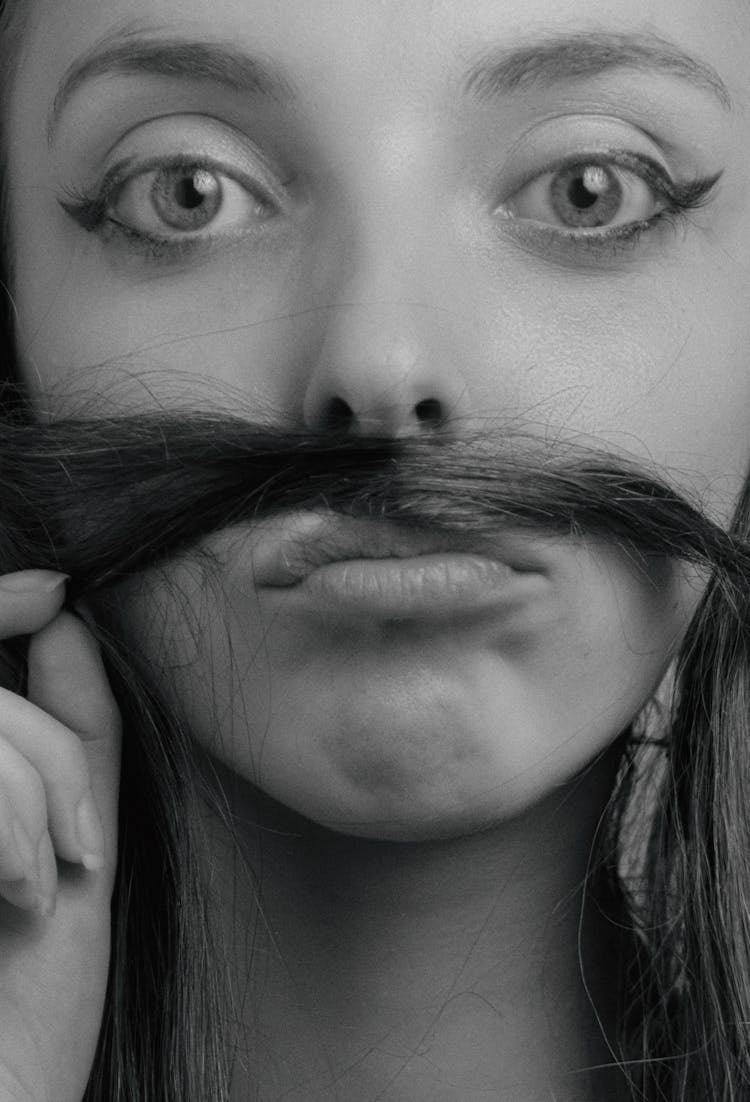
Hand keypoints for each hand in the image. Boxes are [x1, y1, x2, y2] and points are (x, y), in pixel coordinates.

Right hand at [0, 571, 120, 1101]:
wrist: (4, 1097)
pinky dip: (15, 819)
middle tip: (72, 848)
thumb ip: (70, 727)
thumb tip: (59, 610)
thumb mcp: (70, 843)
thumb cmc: (29, 996)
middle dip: (47, 753)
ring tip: (36, 886)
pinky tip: (18, 894)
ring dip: (34, 794)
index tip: (57, 591)